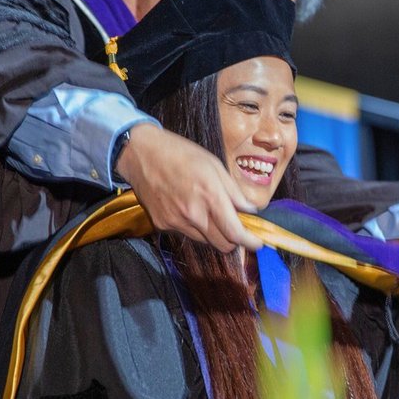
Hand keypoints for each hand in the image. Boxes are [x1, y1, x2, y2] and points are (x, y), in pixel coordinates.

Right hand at [116, 123, 262, 252]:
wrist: (141, 153)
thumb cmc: (181, 154)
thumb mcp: (214, 165)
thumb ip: (234, 192)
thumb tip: (251, 210)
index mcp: (210, 196)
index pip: (235, 233)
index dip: (250, 242)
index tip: (257, 243)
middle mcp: (193, 214)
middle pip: (223, 245)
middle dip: (234, 240)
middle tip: (236, 228)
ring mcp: (176, 222)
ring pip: (205, 242)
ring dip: (214, 234)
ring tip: (209, 212)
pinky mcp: (162, 225)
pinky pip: (186, 234)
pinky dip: (194, 228)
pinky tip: (189, 209)